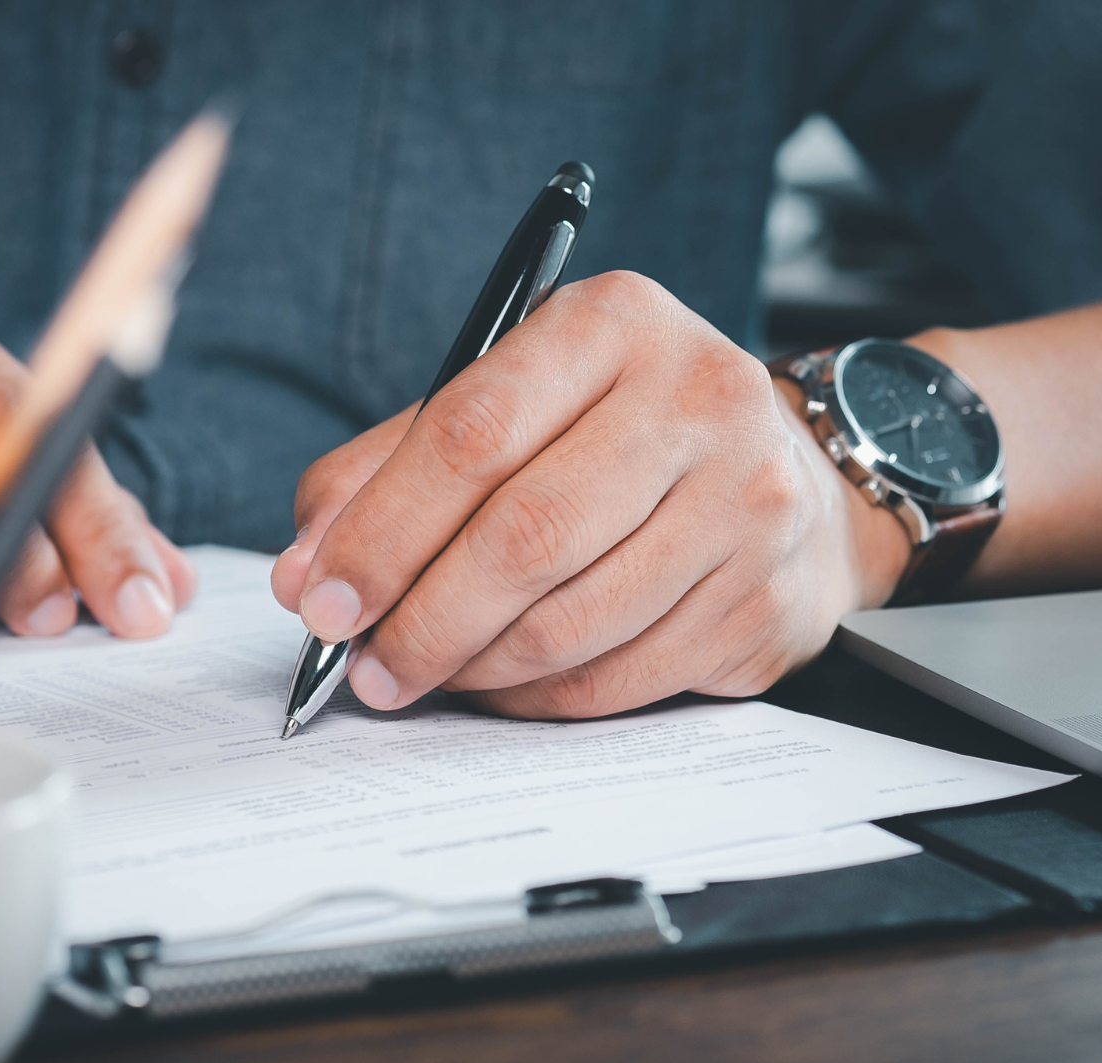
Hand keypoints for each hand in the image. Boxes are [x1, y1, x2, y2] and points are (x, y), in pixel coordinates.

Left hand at [271, 271, 908, 718]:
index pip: (473, 432)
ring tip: (426, 675)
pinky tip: (502, 686)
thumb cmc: (621, 436)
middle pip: (526, 536)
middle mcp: (698, 400)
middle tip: (367, 666)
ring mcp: (747, 504)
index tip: (320, 597)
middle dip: (423, 619)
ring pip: (572, 624)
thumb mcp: (513, 403)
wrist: (795, 479)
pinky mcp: (763, 601)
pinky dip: (539, 699)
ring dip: (476, 669)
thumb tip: (306, 572)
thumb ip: (394, 468)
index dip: (383, 529)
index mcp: (616, 323)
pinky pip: (619, 679)